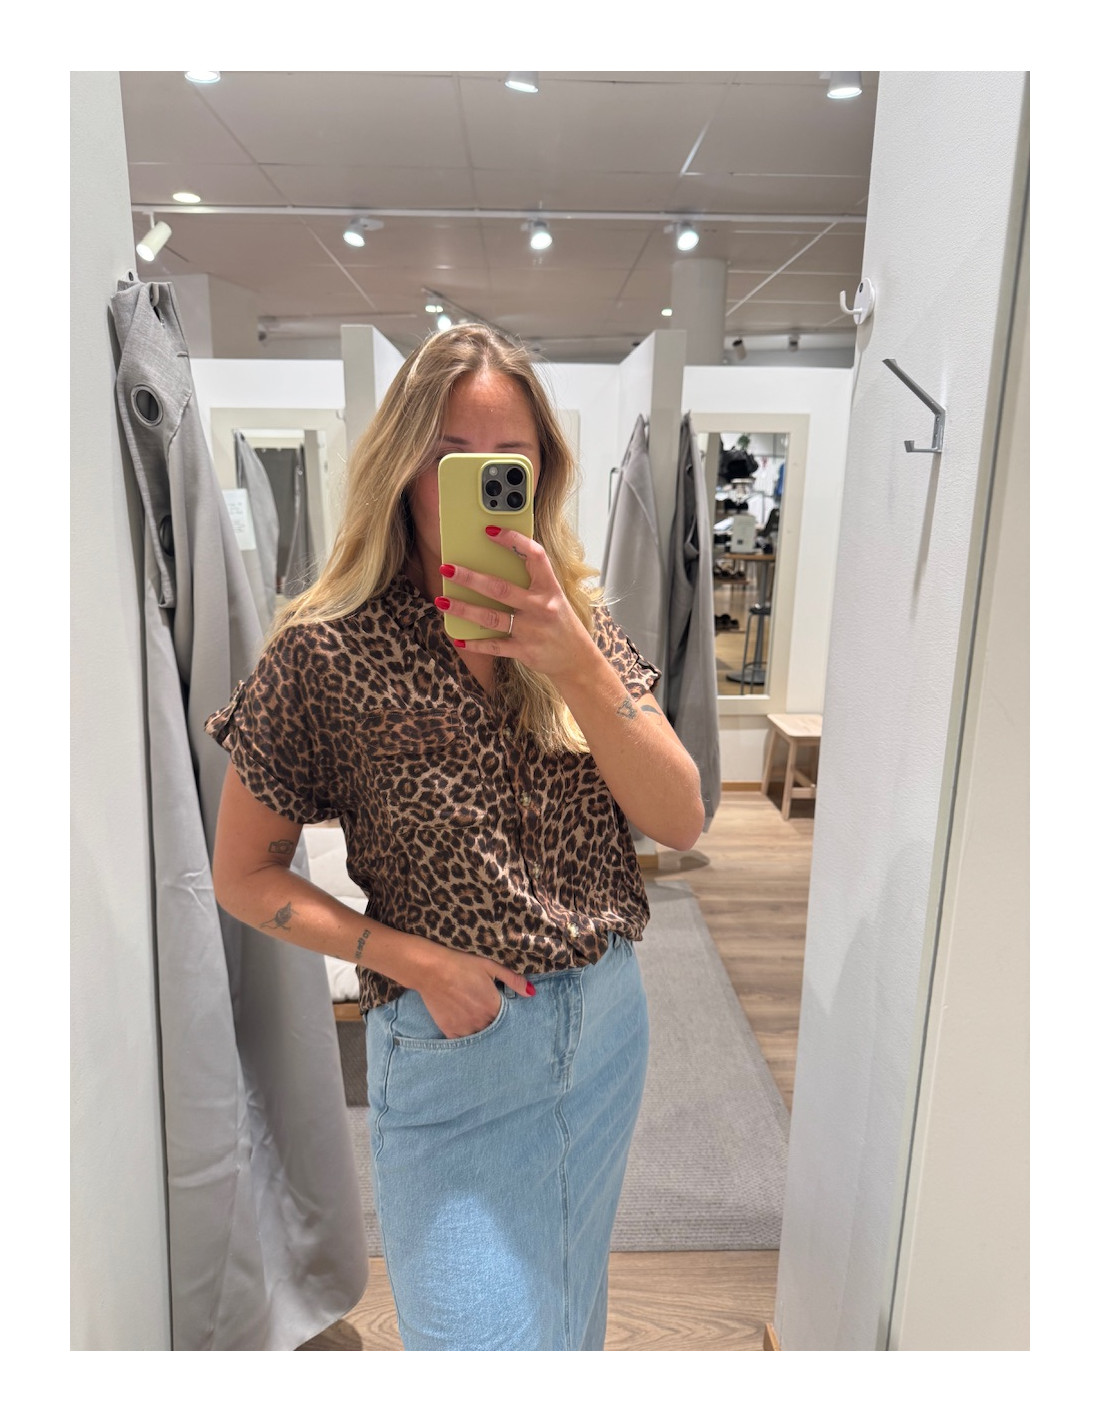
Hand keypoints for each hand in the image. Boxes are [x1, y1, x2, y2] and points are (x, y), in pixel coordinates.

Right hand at [411, 940, 534, 1038]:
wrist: (431, 970)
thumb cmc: (461, 965)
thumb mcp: (490, 966)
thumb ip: (513, 980)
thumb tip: (532, 992)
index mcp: (493, 1006)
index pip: (508, 1019)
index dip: (508, 1016)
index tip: (505, 1011)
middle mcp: (481, 1021)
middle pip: (495, 1029)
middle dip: (496, 1025)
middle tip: (491, 1016)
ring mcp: (465, 1028)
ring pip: (480, 1037)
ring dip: (482, 1032)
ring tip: (478, 1021)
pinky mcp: (449, 1031)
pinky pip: (463, 1041)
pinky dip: (467, 1036)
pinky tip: (466, 1028)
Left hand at [437, 528, 592, 680]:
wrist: (577, 659)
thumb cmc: (561, 623)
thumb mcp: (554, 598)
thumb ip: (530, 583)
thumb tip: (493, 566)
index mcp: (550, 588)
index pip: (534, 556)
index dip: (513, 540)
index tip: (490, 531)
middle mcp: (541, 606)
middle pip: (500, 588)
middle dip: (470, 578)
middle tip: (447, 569)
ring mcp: (532, 630)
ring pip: (491, 617)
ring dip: (464, 609)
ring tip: (442, 601)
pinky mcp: (524, 650)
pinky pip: (494, 645)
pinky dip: (475, 643)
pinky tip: (458, 638)